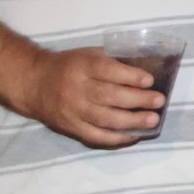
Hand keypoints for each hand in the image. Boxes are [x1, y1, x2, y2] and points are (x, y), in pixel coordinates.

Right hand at [22, 47, 167, 148]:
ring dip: (132, 121)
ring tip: (153, 120)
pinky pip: (96, 136)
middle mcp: (76, 89)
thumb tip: (146, 71)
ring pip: (105, 118)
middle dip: (137, 99)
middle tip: (159, 101)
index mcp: (82, 66)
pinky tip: (134, 135)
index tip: (149, 80)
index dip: (130, 76)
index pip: (108, 71)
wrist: (34, 84)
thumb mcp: (88, 55)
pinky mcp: (71, 128)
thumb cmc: (69, 66)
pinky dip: (117, 138)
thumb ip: (112, 62)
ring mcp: (72, 111)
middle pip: (109, 96)